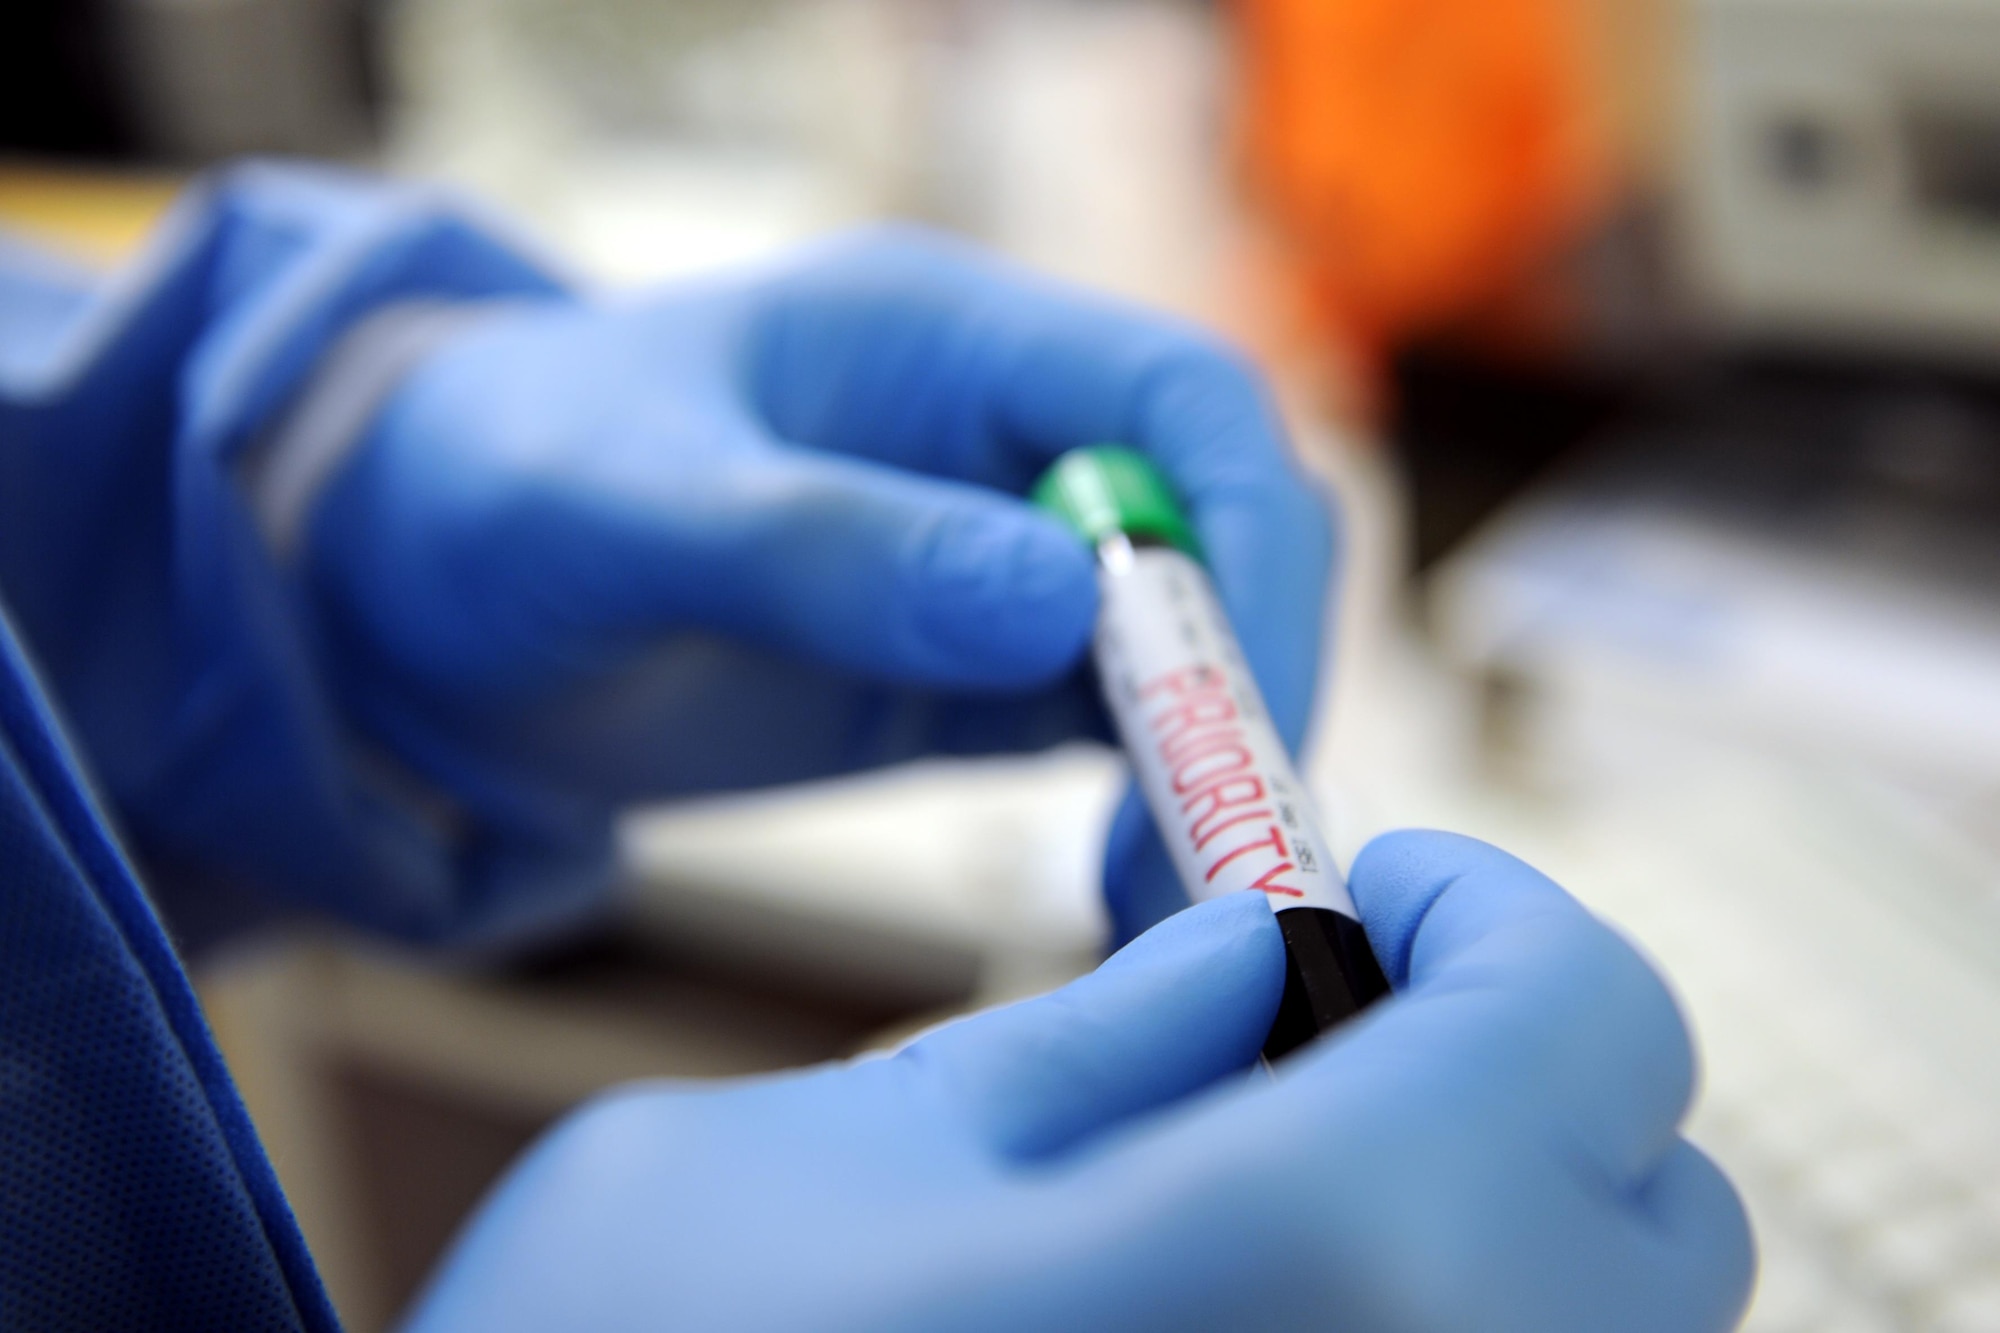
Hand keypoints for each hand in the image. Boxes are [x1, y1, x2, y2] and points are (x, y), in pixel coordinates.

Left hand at [304, 229, 1331, 939]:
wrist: (415, 599)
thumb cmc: (491, 495)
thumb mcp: (624, 512)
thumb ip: (820, 546)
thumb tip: (1055, 601)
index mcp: (943, 338)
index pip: (1183, 403)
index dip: (1250, 545)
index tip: (1240, 713)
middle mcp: (1000, 441)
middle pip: (1225, 531)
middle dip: (1250, 684)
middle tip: (1224, 853)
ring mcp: (997, 561)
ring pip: (1192, 648)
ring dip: (1213, 769)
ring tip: (1179, 906)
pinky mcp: (973, 674)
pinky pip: (1115, 735)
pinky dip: (1149, 813)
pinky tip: (1124, 899)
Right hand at [404, 832, 1753, 1332]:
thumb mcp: (830, 1152)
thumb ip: (1084, 1048)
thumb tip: (1247, 961)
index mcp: (1312, 1258)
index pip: (1591, 1021)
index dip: (1493, 914)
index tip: (1366, 890)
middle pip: (1661, 1212)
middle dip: (1518, 1071)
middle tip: (1329, 1024)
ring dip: (1496, 1222)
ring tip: (1284, 1174)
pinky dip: (1441, 1329)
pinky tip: (1258, 1307)